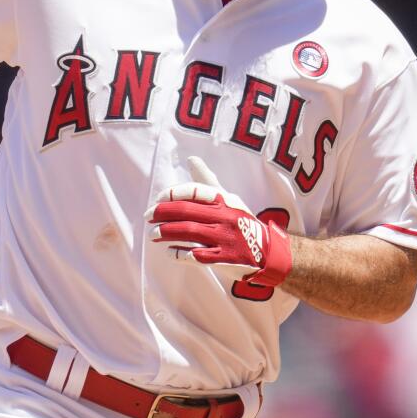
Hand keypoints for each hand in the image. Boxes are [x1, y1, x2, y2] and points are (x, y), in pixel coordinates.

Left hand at [145, 157, 292, 287]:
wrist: (269, 253)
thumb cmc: (243, 222)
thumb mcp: (231, 198)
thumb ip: (209, 181)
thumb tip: (191, 159)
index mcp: (225, 199)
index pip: (194, 190)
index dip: (172, 193)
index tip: (158, 198)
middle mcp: (225, 216)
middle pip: (187, 211)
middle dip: (162, 213)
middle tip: (147, 216)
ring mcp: (224, 238)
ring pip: (188, 231)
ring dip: (166, 232)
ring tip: (152, 234)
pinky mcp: (223, 259)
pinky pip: (195, 255)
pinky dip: (179, 253)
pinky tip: (169, 252)